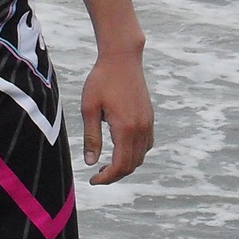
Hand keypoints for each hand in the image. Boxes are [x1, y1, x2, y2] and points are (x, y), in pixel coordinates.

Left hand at [81, 49, 152, 184]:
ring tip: (106, 165)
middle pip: (132, 164)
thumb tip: (90, 162)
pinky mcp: (149, 117)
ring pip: (141, 156)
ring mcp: (148, 123)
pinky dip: (134, 153)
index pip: (121, 165)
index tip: (93, 180)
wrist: (122, 58)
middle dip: (115, 174)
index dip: (107, 178)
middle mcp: (141, 128)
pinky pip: (146, 144)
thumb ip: (91, 137)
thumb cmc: (101, 80)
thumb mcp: (89, 109)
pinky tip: (120, 149)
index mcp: (126, 128)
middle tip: (97, 175)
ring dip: (125, 165)